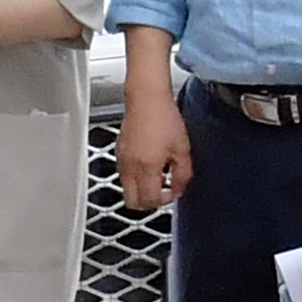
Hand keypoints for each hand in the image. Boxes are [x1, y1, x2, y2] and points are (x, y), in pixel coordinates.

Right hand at [119, 96, 192, 213]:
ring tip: (157, 174)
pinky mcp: (119, 153)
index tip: (172, 191)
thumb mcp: (182, 149)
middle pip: (132, 202)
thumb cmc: (164, 118)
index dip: (165, 200)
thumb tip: (178, 189)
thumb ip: (183, 175)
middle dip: (149, 201)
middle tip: (162, 190)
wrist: (147, 98)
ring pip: (127, 190)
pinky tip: (149, 164)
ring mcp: (122, 160)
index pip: (151, 200)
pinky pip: (125, 175)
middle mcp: (130, 166)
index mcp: (147, 166)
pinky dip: (136, 177)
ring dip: (142, 189)